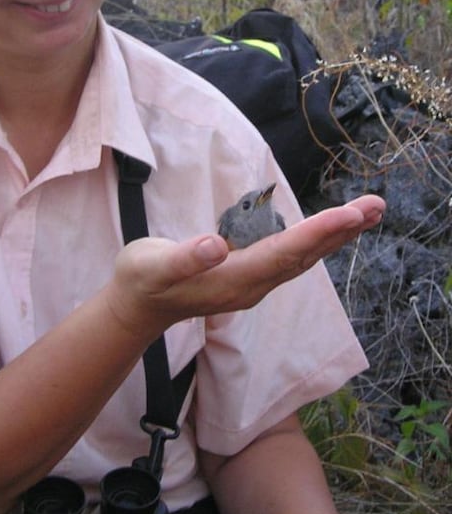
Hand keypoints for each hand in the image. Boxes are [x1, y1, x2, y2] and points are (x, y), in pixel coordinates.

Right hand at [109, 194, 384, 337]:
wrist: (138, 308)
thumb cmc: (142, 281)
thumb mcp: (154, 266)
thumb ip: (185, 258)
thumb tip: (217, 245)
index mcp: (233, 279)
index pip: (284, 253)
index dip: (318, 233)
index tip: (350, 214)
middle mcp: (252, 285)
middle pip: (304, 257)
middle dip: (341, 231)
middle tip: (375, 206)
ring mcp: (252, 284)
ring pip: (302, 259)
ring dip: (335, 237)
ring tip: (364, 214)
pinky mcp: (249, 278)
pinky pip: (291, 258)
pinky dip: (315, 242)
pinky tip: (328, 232)